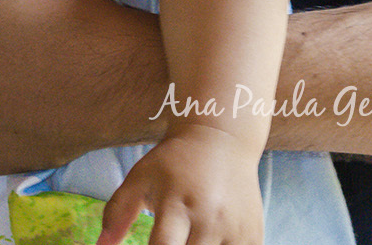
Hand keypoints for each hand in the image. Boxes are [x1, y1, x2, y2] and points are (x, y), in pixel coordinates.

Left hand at [99, 128, 263, 244]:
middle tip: (167, 244)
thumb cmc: (174, 162)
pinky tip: (208, 243)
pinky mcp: (253, 236)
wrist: (221, 137)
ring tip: (187, 241)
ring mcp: (235, 230)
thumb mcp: (141, 176)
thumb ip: (118, 212)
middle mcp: (209, 219)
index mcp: (177, 203)